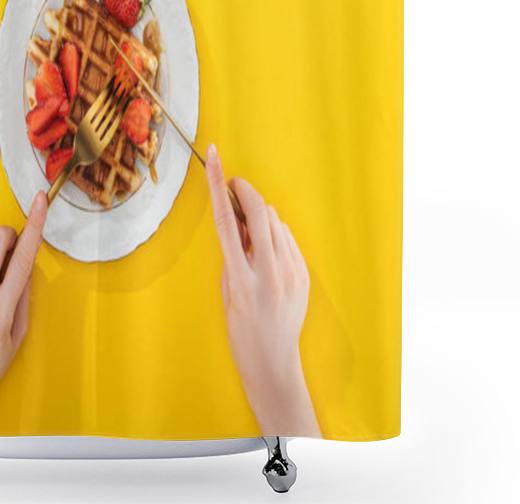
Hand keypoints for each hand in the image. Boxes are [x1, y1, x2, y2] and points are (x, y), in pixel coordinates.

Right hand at [205, 144, 320, 436]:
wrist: (273, 364)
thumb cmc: (241, 333)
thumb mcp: (228, 292)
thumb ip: (233, 254)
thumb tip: (240, 221)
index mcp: (242, 279)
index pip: (226, 221)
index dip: (217, 184)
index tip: (215, 155)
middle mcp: (270, 273)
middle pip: (258, 212)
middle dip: (245, 193)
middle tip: (234, 189)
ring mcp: (292, 274)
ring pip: (275, 222)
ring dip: (259, 218)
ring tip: (250, 239)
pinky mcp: (305, 276)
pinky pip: (287, 240)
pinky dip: (274, 236)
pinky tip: (265, 254)